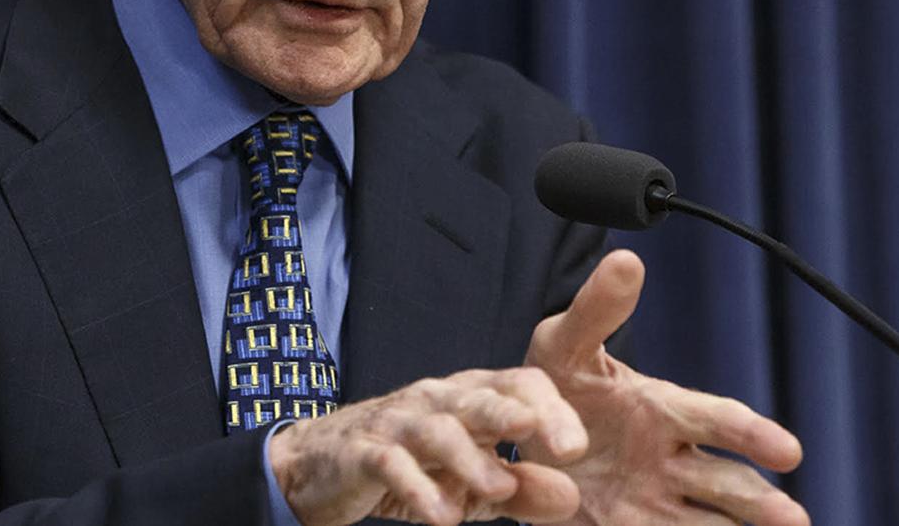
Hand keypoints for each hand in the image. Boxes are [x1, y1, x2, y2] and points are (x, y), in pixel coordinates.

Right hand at [267, 366, 590, 525]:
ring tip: (500, 487)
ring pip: (437, 429)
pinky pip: (390, 464)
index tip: (579, 448)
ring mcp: (396, 423)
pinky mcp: (362, 452)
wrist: (320, 465)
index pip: (516, 385)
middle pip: (480, 398)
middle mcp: (434, 400)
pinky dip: (417, 488)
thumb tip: (573, 499)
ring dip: (471, 458)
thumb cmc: (410, 466)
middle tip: (563, 446)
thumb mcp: (471, 484)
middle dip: (520, 417)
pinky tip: (442, 516)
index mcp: (468, 397)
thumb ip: (521, 490)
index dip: (552, 409)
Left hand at [524, 250, 809, 525]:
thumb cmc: (553, 383)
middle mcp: (671, 458)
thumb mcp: (564, 343)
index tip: (788, 450)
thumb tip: (627, 261)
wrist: (516, 437)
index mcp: (663, 409)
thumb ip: (596, 309)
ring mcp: (654, 500)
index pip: (717, 419)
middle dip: (759, 500)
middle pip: (726, 481)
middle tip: (794, 518)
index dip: (753, 434)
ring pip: (709, 520)